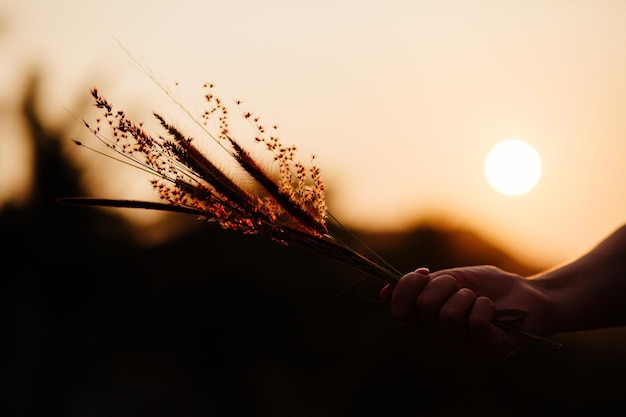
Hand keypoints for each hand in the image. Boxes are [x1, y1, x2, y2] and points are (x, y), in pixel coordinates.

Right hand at [380, 266, 553, 360]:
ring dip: (465, 296)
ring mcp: (463, 349)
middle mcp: (440, 340)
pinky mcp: (488, 353)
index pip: (400, 311)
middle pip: (423, 308)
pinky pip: (475, 324)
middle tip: (461, 286)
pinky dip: (484, 307)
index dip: (407, 287)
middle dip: (444, 285)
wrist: (528, 294)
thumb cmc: (486, 286)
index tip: (425, 273)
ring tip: (478, 299)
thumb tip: (383, 293)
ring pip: (447, 316)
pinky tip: (491, 308)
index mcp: (426, 323)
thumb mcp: (448, 279)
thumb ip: (418, 287)